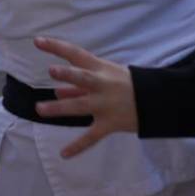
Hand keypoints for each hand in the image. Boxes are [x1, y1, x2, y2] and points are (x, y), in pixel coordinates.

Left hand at [32, 37, 138, 158]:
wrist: (157, 101)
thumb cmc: (126, 84)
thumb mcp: (106, 76)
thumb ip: (80, 85)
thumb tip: (58, 91)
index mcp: (100, 68)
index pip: (76, 54)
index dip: (57, 47)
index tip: (37, 41)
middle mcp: (102, 85)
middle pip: (84, 78)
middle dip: (69, 74)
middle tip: (52, 71)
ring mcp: (105, 105)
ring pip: (81, 106)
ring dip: (60, 107)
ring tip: (40, 109)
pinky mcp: (110, 124)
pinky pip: (92, 137)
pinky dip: (78, 146)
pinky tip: (63, 154)